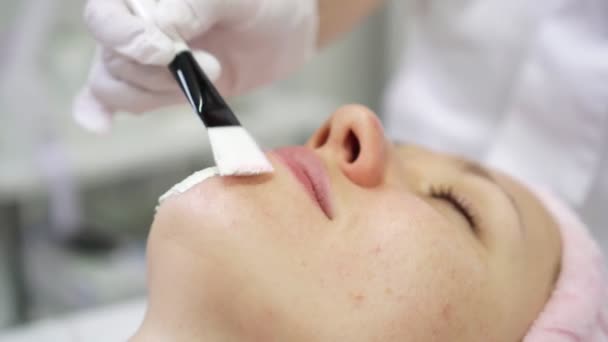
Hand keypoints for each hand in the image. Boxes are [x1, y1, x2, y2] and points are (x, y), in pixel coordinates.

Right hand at [74, 0, 317, 132]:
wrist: (285, 29)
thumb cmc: (262, 2)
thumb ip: (194, 6)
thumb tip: (158, 28)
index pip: (104, 18)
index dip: (129, 41)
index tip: (168, 53)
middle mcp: (132, 24)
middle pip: (112, 61)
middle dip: (161, 74)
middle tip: (213, 65)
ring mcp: (142, 57)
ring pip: (115, 87)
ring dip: (159, 94)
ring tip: (207, 76)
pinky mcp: (156, 85)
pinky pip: (109, 98)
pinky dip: (97, 111)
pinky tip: (101, 126)